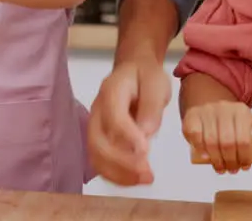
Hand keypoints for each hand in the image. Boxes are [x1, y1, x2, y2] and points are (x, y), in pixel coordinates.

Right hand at [87, 52, 171, 184]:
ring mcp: (94, 125)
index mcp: (111, 91)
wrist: (133, 70)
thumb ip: (152, 106)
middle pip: (98, 140)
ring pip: (95, 155)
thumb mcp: (157, 83)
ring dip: (118, 173)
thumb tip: (146, 133)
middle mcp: (97, 110)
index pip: (114, 117)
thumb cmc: (146, 76)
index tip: (146, 152)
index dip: (127, 136)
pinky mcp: (98, 138)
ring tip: (144, 180)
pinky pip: (99, 161)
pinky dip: (114, 175)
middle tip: (147, 174)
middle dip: (121, 162)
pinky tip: (133, 180)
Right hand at [182, 101, 251, 173]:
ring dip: (216, 160)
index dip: (245, 157)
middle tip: (232, 169)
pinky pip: (195, 135)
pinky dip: (200, 149)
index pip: (244, 139)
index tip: (244, 165)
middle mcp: (223, 108)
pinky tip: (206, 157)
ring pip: (211, 141)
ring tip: (220, 167)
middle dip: (231, 161)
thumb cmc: (232, 123)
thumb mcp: (251, 125)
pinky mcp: (191, 116)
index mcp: (241, 111)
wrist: (211, 108)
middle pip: (227, 142)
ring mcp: (206, 111)